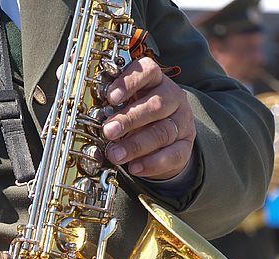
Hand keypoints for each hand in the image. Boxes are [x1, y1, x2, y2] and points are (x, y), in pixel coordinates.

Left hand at [103, 57, 195, 179]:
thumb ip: (114, 108)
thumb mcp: (129, 105)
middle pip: (156, 105)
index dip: (130, 82)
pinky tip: (134, 168)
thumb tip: (92, 118)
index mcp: (156, 81)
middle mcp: (173, 98)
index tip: (111, 97)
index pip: (150, 71)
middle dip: (129, 119)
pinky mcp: (186, 146)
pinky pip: (172, 155)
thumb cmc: (141, 118)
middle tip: (108, 131)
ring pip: (163, 132)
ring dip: (136, 145)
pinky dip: (152, 163)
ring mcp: (182, 123)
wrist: (166, 141)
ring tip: (116, 155)